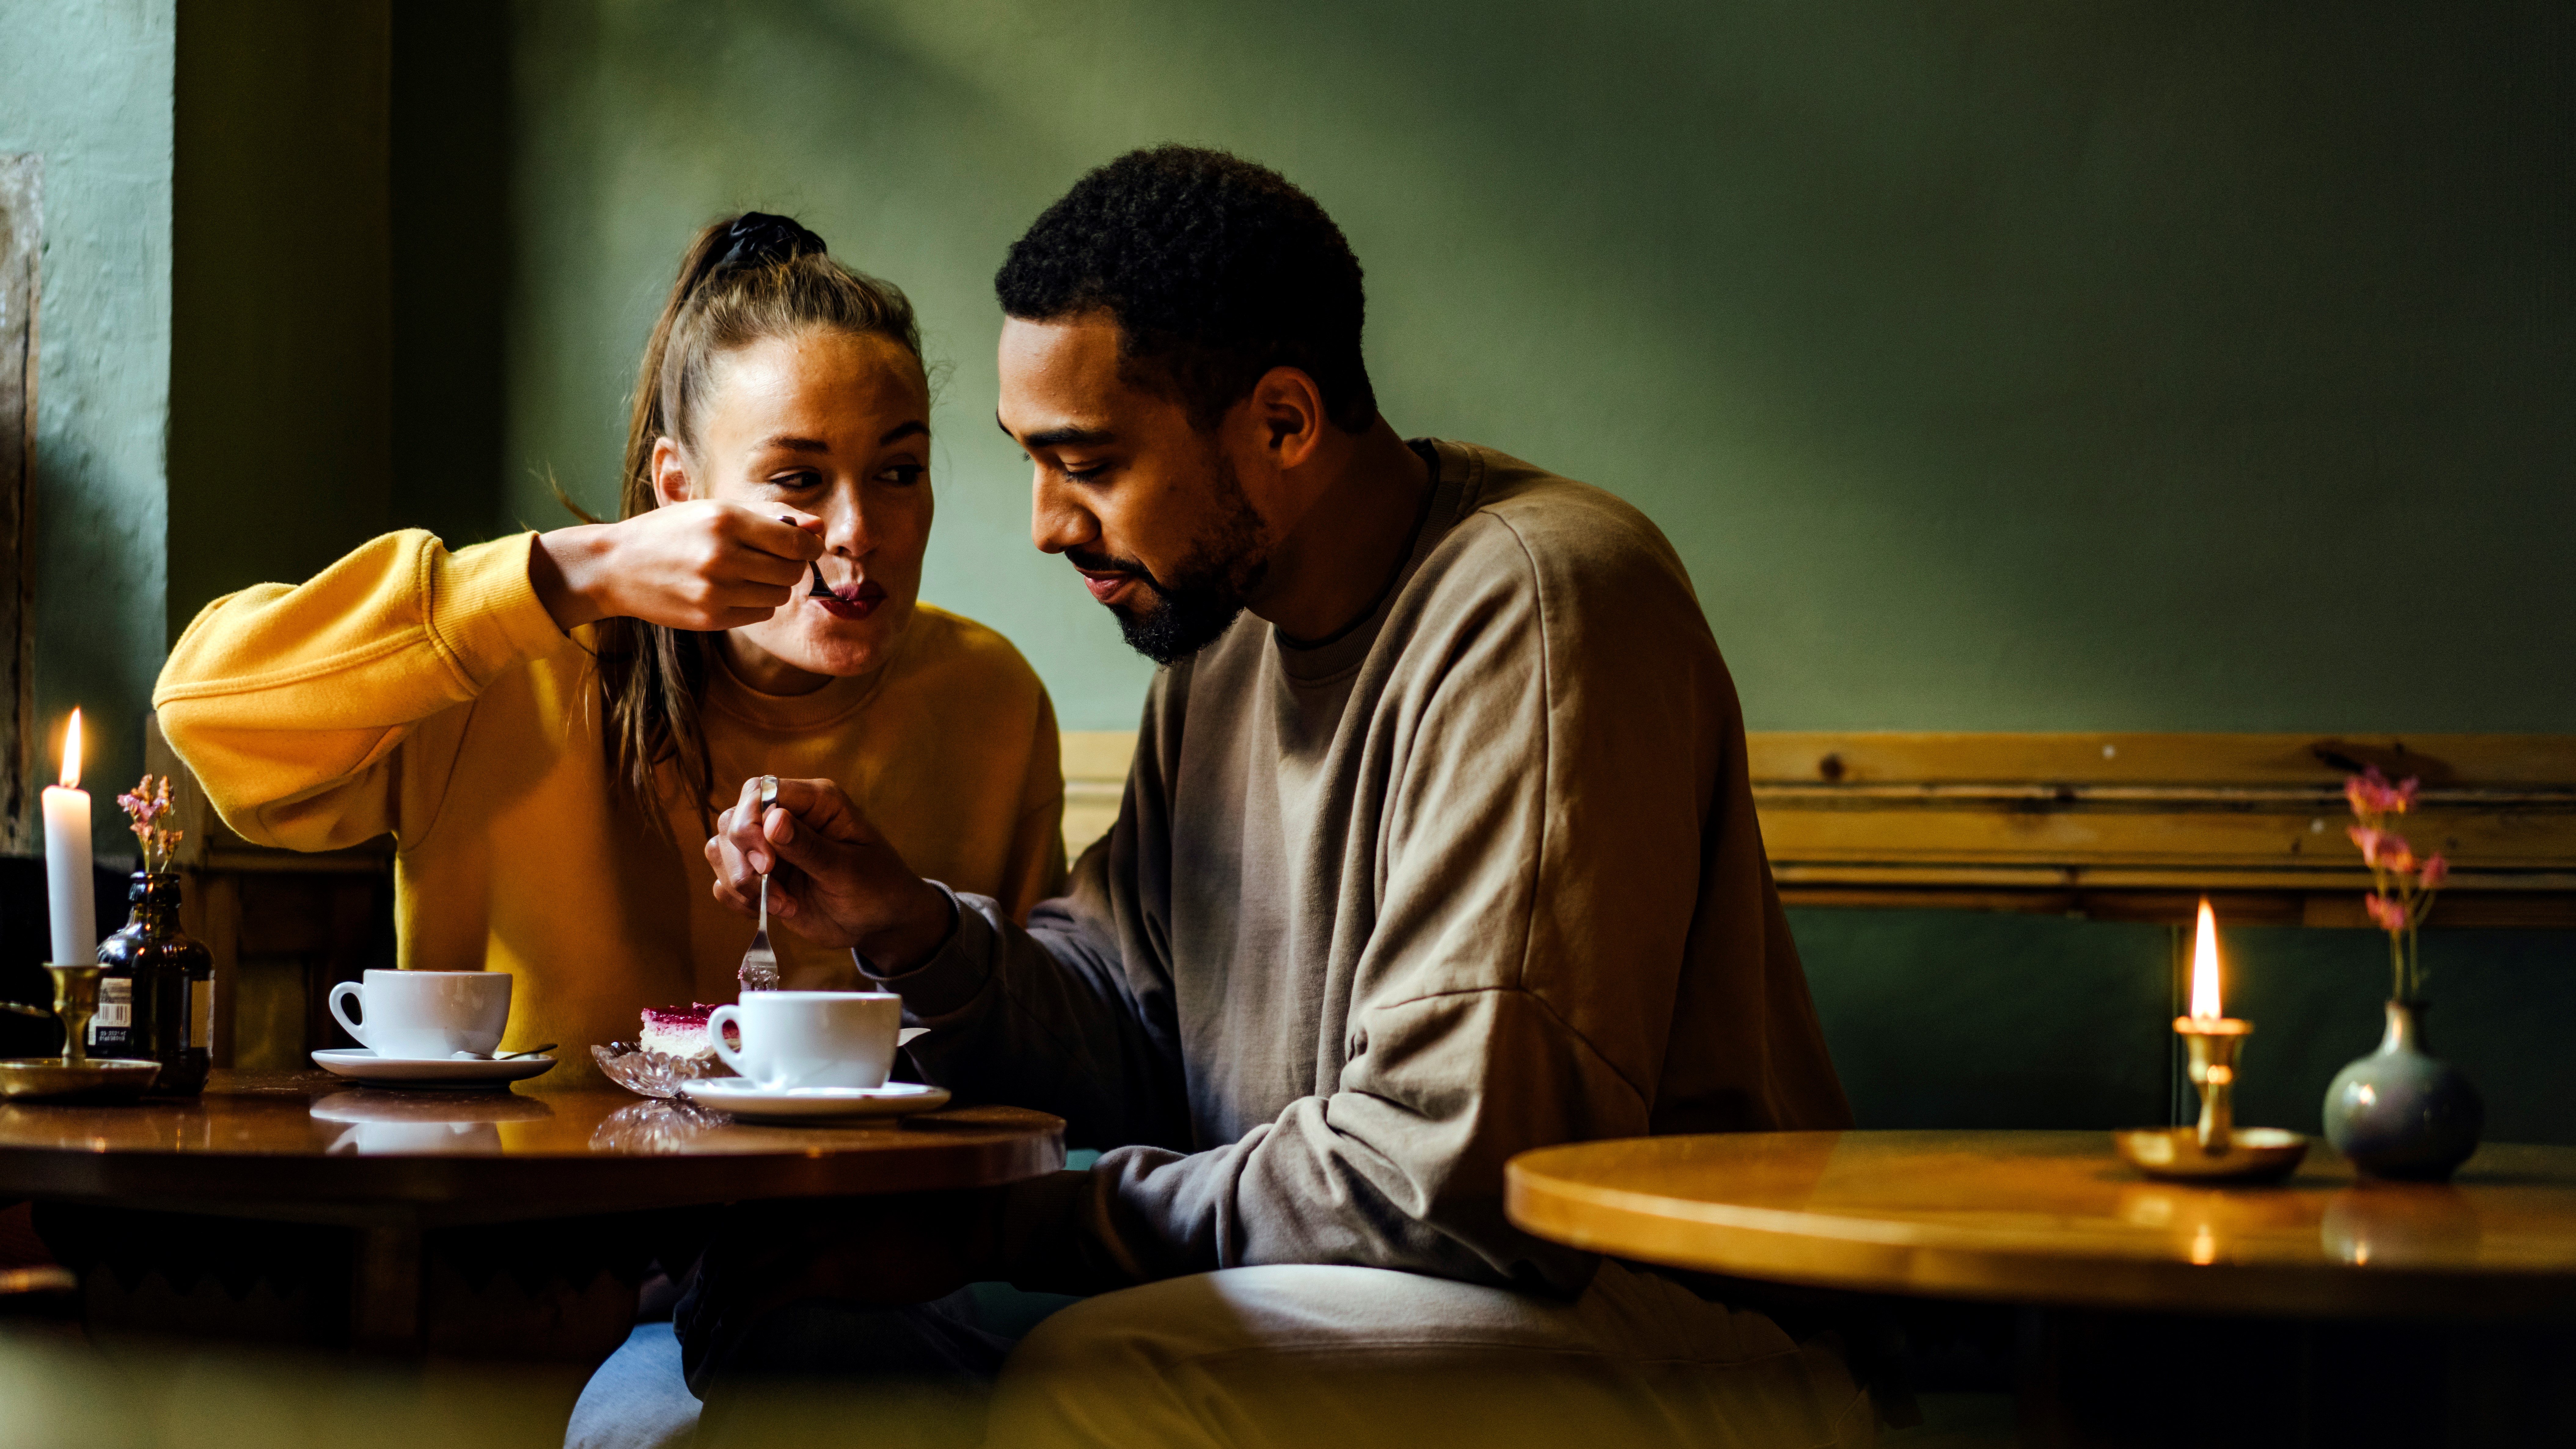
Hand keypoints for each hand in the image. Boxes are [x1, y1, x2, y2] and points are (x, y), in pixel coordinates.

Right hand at [529, 501, 821, 630]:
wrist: (617, 566)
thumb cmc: (670, 532)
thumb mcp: (715, 510)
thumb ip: (771, 517)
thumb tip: (818, 528)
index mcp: (725, 520)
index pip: (796, 541)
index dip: (809, 545)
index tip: (806, 545)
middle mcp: (722, 556)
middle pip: (792, 571)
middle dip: (792, 565)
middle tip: (775, 559)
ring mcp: (716, 591)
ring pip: (779, 595)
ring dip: (775, 586)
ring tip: (750, 573)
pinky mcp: (711, 618)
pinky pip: (761, 614)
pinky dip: (757, 604)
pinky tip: (735, 590)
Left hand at [686, 1190, 1004, 1345]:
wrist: (967, 1220)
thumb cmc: (933, 1212)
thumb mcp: (873, 1201)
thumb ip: (836, 1210)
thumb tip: (818, 1239)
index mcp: (812, 1186)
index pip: (743, 1212)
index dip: (717, 1245)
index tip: (706, 1272)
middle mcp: (801, 1204)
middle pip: (729, 1242)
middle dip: (705, 1279)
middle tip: (696, 1310)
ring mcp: (809, 1234)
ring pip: (735, 1270)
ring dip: (712, 1305)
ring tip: (702, 1334)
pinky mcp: (822, 1268)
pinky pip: (759, 1298)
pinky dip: (733, 1320)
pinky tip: (724, 1339)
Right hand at [705, 775, 954, 968]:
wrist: (880, 923)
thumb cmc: (877, 887)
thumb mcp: (848, 870)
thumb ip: (809, 847)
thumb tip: (772, 819)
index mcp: (815, 801)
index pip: (759, 791)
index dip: (750, 822)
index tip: (765, 862)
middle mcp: (785, 817)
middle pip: (732, 820)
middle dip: (741, 858)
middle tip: (769, 887)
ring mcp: (768, 847)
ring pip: (721, 849)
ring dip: (739, 882)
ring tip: (780, 904)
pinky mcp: (760, 876)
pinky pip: (724, 881)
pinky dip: (738, 899)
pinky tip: (771, 910)